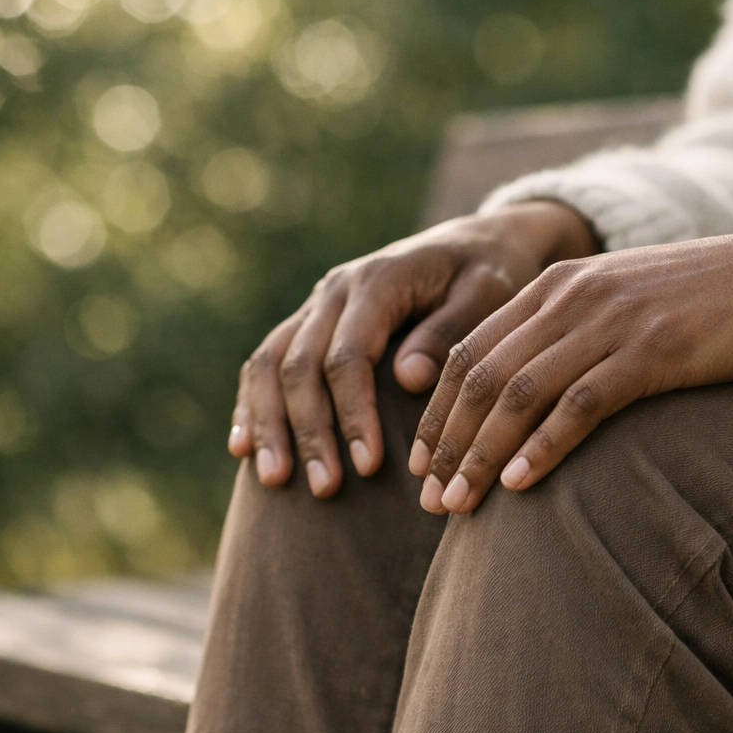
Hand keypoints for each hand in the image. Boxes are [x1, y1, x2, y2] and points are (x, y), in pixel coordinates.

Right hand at [228, 201, 598, 495]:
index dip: (353, 413)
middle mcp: (336, 290)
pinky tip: (243, 448)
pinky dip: (251, 403)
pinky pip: (264, 361)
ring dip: (268, 423)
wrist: (473, 244)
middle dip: (308, 430)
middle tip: (324, 488)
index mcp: (379, 282)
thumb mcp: (486, 296)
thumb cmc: (489, 275)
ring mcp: (316, 305)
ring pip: (269, 363)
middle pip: (299, 364)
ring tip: (272, 482)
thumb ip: (448, 334)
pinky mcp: (310, 321)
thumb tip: (407, 379)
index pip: (348, 356)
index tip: (369, 466)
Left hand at [409, 225, 732, 513]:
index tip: (421, 467)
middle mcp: (572, 297)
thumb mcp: (622, 307)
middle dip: (447, 442)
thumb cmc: (706, 305)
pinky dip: (544, 446)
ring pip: (519, 392)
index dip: (438, 412)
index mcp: (556, 285)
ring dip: (480, 454)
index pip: (469, 350)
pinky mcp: (654, 350)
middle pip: (483, 375)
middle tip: (429, 501)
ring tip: (457, 505)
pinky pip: (581, 403)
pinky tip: (520, 484)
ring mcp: (612, 321)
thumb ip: (570, 337)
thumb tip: (523, 403)